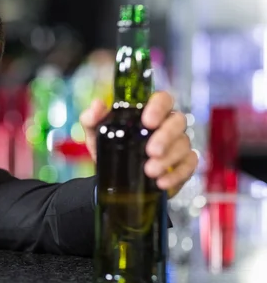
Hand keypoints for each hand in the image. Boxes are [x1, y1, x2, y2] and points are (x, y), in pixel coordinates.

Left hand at [80, 91, 197, 195]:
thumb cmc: (108, 147)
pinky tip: (161, 182)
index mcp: (150, 112)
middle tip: (151, 151)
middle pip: (178, 121)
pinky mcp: (183, 165)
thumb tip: (98, 104)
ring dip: (168, 159)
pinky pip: (189, 165)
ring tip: (150, 171)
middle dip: (166, 136)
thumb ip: (92, 118)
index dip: (159, 107)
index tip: (148, 121)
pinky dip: (176, 175)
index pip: (163, 99)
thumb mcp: (95, 133)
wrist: (111, 177)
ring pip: (183, 145)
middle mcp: (167, 125)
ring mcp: (177, 144)